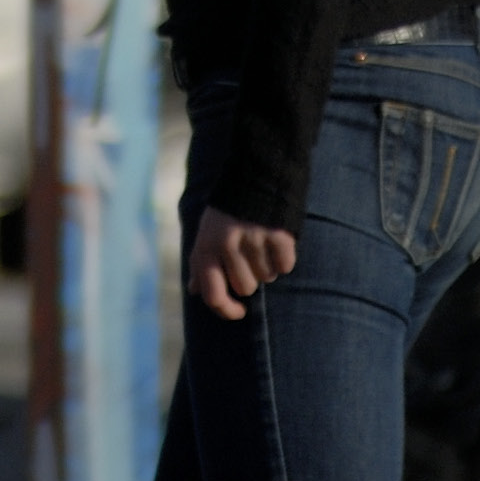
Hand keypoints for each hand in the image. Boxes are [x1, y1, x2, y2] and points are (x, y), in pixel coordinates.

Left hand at [188, 207, 295, 321]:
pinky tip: (276, 237)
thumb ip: (201, 261)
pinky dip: (283, 257)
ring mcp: (254, 239)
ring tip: (261, 238)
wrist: (255, 169)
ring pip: (266, 278)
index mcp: (207, 244)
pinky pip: (285, 266)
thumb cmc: (228, 207)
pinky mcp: (278, 234)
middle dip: (249, 275)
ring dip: (266, 264)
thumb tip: (194, 290)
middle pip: (245, 287)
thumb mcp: (207, 229)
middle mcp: (228, 244)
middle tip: (249, 250)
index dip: (226, 310)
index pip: (213, 295)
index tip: (238, 311)